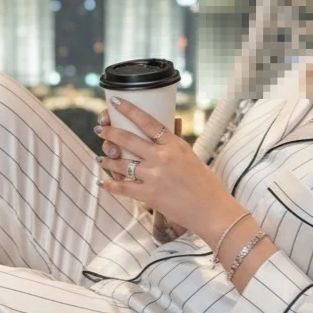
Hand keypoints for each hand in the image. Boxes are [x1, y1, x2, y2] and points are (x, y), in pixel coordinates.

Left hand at [94, 96, 236, 240]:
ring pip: (122, 163)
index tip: (116, 102)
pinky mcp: (149, 195)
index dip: (129, 110)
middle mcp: (162, 157)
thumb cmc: (206, 184)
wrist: (212, 211)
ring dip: (108, 159)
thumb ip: (176, 142)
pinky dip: (111, 185)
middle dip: (110, 133)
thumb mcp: (191, 156)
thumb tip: (172, 122)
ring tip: (102, 158)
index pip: (148, 122)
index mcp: (175, 145)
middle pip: (128, 140)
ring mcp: (154, 176)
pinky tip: (104, 182)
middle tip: (101, 130)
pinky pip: (123, 188)